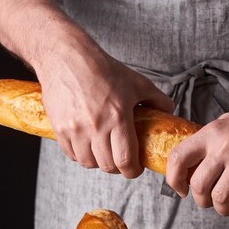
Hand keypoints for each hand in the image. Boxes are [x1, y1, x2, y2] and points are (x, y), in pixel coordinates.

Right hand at [39, 47, 173, 176]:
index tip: (135, 167)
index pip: (125, 161)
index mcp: (118, 117)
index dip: (133, 170)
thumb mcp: (137, 82)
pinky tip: (87, 144)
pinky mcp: (59, 128)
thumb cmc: (103, 69)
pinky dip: (80, 154)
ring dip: (98, 161)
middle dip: (118, 167)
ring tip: (103, 151)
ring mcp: (75, 129)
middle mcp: (95, 127)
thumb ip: (158, 99)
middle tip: (121, 159)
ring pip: (88, 163)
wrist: (66, 57)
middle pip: (108, 166)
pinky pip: (71, 154)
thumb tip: (169, 111)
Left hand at [166, 94, 228, 221]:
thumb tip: (192, 166)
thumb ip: (211, 143)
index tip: (182, 190)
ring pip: (220, 200)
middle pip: (198, 186)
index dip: (174, 179)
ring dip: (224, 209)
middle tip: (216, 199)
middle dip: (204, 200)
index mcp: (212, 132)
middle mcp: (225, 146)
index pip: (177, 158)